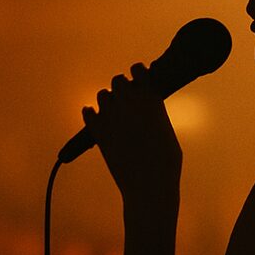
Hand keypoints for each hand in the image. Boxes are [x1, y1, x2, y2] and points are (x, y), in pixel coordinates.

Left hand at [81, 62, 181, 205]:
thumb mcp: (166, 130)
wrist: (149, 184)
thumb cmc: (166, 163)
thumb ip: (154, 113)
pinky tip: (94, 118)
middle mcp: (130, 102)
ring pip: (102, 95)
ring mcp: (112, 115)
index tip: (137, 81)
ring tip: (113, 114)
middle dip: (121, 88)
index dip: (137, 74)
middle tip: (126, 101)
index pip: (137, 70)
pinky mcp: (98, 131)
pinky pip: (87, 112)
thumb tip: (145, 109)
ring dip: (107, 102)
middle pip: (117, 81)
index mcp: (151, 98)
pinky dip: (91, 114)